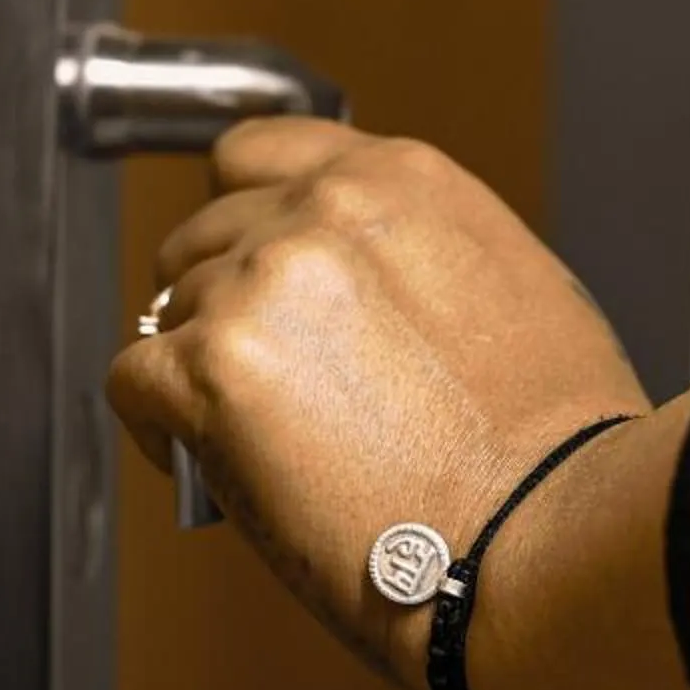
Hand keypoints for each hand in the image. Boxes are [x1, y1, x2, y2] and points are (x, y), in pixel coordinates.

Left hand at [105, 120, 648, 689]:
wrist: (550, 536)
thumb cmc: (556, 444)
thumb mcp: (508, 284)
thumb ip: (411, 252)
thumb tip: (355, 281)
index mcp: (396, 178)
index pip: (258, 153)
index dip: (240, 215)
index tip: (242, 262)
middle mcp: (319, 212)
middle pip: (203, 236)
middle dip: (218, 300)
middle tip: (254, 374)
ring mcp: (259, 285)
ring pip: (169, 311)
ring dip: (196, 366)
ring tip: (245, 434)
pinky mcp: (213, 368)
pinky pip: (133, 379)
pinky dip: (155, 425)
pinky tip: (195, 461)